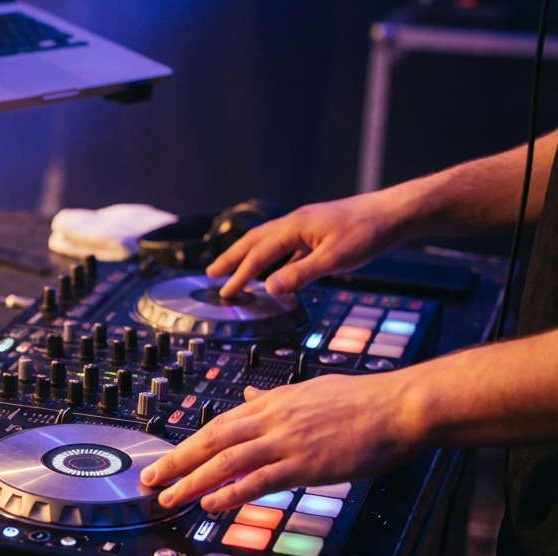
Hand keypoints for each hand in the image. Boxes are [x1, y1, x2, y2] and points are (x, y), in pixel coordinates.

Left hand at [139, 372, 428, 511]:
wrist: (398, 406)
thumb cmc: (362, 399)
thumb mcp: (309, 390)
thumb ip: (274, 397)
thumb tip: (249, 396)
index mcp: (273, 403)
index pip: (218, 425)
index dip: (187, 444)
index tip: (166, 460)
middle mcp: (272, 419)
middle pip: (211, 441)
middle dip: (176, 462)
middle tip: (151, 480)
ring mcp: (287, 441)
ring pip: (226, 462)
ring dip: (193, 482)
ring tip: (169, 498)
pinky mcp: (305, 464)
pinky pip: (258, 480)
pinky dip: (230, 493)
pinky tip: (210, 504)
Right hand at [207, 192, 403, 298]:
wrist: (394, 213)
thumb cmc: (367, 233)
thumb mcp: (333, 259)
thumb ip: (299, 274)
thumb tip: (269, 288)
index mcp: (294, 227)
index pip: (259, 254)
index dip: (241, 274)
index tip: (226, 292)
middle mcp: (295, 222)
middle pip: (254, 241)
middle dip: (232, 258)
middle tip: (212, 274)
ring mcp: (306, 226)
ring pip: (269, 241)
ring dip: (249, 256)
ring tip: (235, 268)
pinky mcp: (318, 231)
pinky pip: (286, 245)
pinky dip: (273, 258)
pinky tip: (276, 270)